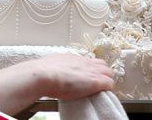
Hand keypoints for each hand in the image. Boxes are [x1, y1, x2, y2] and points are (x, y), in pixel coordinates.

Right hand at [0, 53, 115, 114]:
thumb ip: (55, 67)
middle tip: (97, 83)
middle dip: (102, 73)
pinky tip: (102, 93)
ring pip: (109, 72)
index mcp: (72, 58)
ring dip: (106, 79)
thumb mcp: (49, 66)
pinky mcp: (96, 81)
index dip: (91, 69)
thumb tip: (50, 71)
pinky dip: (107, 88)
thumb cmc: (41, 73)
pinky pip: (110, 83)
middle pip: (102, 64)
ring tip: (100, 89)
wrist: (42, 75)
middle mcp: (83, 61)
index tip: (87, 77)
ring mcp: (91, 70)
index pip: (89, 61)